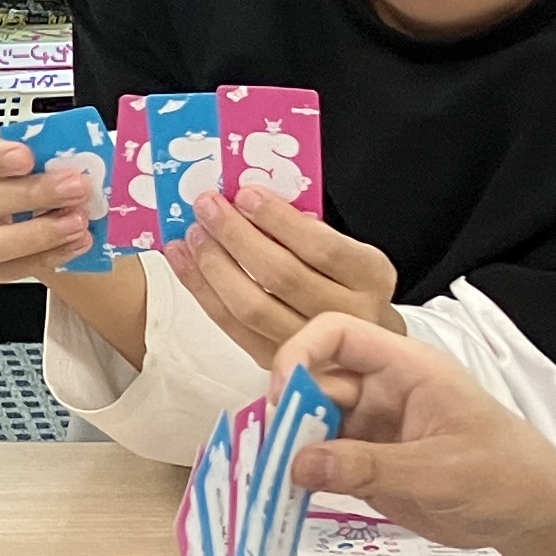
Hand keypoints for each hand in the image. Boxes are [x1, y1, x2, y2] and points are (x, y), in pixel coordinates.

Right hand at [0, 127, 104, 285]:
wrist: (17, 199)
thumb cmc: (8, 166)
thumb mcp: (15, 143)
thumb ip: (32, 146)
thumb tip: (64, 153)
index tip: (26, 157)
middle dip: (27, 195)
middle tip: (70, 187)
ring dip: (36, 234)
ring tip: (76, 220)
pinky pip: (6, 269)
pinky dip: (47, 255)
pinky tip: (74, 241)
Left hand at [174, 187, 401, 363]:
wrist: (364, 339)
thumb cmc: (346, 282)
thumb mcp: (346, 249)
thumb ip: (307, 228)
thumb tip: (248, 199)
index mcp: (370, 276)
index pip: (321, 247)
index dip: (278, 220)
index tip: (246, 194)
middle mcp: (347, 315)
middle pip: (280, 277)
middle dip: (236, 236)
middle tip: (207, 207)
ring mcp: (310, 344)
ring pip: (251, 306)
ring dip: (213, 266)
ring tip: (192, 234)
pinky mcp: (277, 361)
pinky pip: (231, 326)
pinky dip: (202, 291)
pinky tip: (185, 262)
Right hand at [283, 316, 555, 551]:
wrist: (533, 516)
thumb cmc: (506, 476)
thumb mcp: (441, 471)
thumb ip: (369, 467)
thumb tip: (298, 464)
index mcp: (406, 368)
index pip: (338, 335)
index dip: (300, 354)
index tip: (281, 398)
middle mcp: (381, 391)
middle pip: (314, 384)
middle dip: (290, 417)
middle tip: (277, 460)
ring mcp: (371, 429)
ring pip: (311, 426)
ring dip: (291, 452)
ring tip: (278, 485)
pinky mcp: (365, 464)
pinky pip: (321, 463)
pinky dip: (302, 479)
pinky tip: (289, 499)